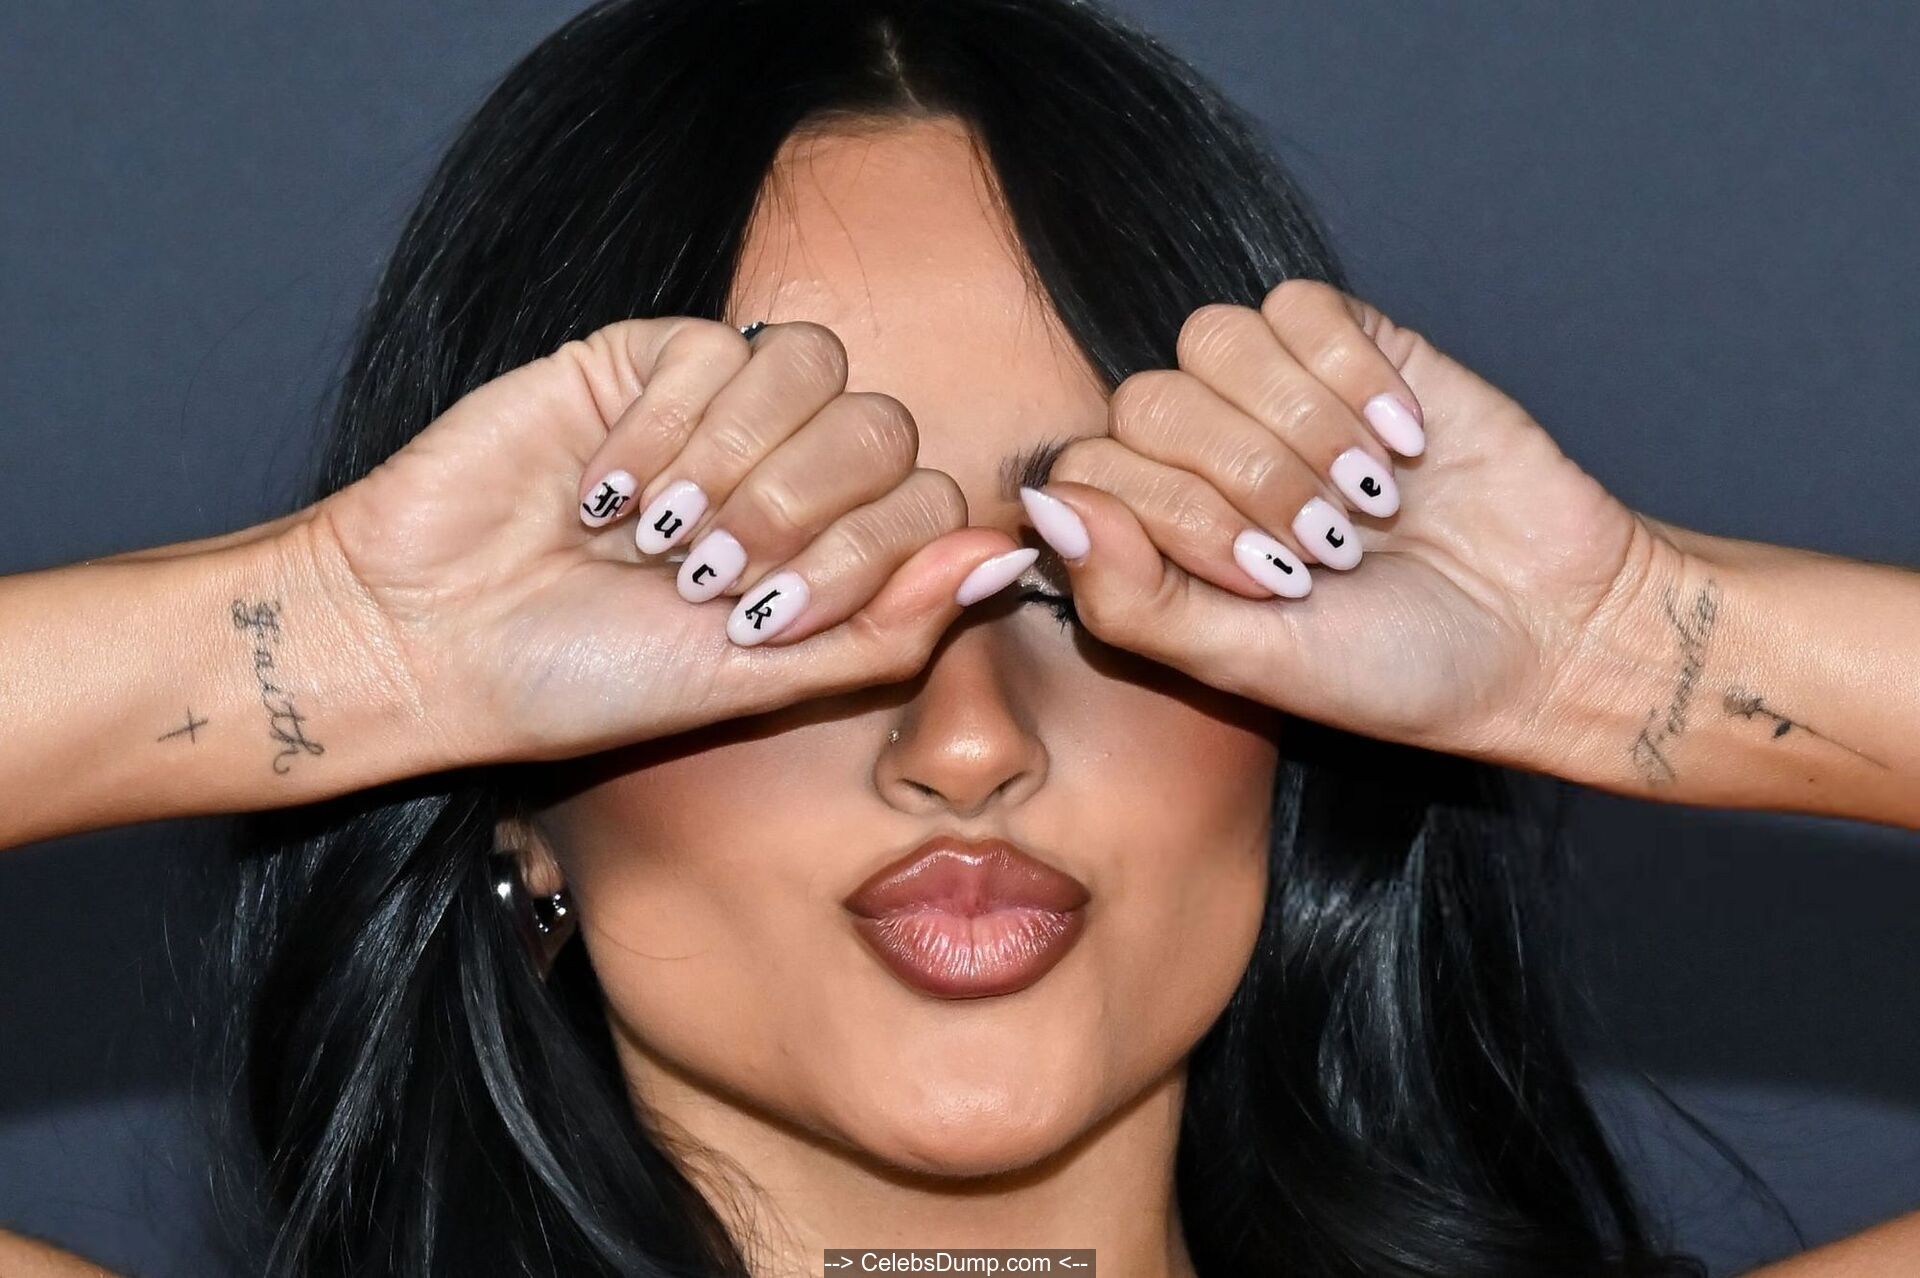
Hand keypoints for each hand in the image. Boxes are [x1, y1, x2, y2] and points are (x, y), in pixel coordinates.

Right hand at [298, 317, 1025, 766]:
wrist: (436, 638)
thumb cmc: (593, 678)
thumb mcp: (762, 681)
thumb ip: (892, 626)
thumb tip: (1009, 554)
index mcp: (831, 546)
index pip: (928, 500)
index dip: (861, 556)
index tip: (760, 623)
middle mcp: (791, 468)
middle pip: (884, 427)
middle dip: (799, 512)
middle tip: (702, 580)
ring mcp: (723, 406)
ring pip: (815, 367)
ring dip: (737, 464)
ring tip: (657, 538)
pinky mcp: (646, 356)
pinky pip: (712, 347)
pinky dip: (662, 431)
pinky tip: (600, 490)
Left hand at [1021, 278, 1662, 763]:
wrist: (1541, 629)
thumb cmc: (1387, 665)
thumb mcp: (1243, 663)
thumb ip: (1130, 598)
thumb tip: (1042, 504)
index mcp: (1155, 530)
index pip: (1089, 470)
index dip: (1176, 519)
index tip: (1273, 584)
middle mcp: (1198, 453)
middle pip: (1148, 401)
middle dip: (1246, 482)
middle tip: (1331, 550)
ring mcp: (1272, 391)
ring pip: (1211, 338)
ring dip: (1299, 429)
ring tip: (1370, 501)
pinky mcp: (1354, 344)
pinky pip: (1298, 304)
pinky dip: (1351, 374)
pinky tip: (1406, 440)